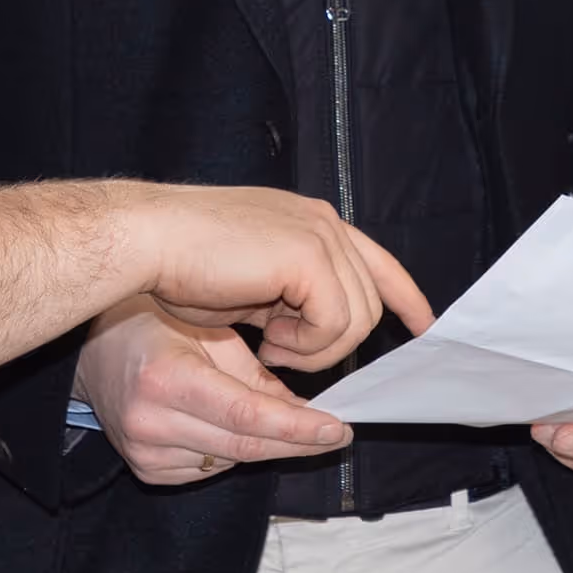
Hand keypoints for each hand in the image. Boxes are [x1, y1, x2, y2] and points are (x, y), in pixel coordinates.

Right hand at [72, 298, 354, 485]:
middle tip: (336, 433)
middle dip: (297, 442)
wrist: (92, 352)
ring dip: (268, 446)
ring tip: (295, 425)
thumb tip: (307, 411)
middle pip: (243, 445)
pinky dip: (235, 452)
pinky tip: (240, 430)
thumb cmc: (154, 326)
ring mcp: (145, 452)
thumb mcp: (210, 332)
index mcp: (165, 378)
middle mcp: (150, 422)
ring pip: (231, 460)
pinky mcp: (147, 471)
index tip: (337, 428)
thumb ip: (257, 376)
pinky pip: (210, 468)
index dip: (297, 427)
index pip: (246, 415)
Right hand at [113, 185, 432, 370]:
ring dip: (314, 349)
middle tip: (277, 350)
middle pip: (370, 303)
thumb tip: (307, 335)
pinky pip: (336, 323)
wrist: (149, 240)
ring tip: (268, 345)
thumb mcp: (249, 284)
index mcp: (310, 222)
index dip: (404, 294)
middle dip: (331, 344)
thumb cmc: (181, 262)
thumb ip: (287, 299)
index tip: (423, 326)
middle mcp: (324, 222)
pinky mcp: (311, 254)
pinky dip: (306, 345)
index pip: (378, 260)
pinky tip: (267, 339)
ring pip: (358, 319)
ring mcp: (321, 234)